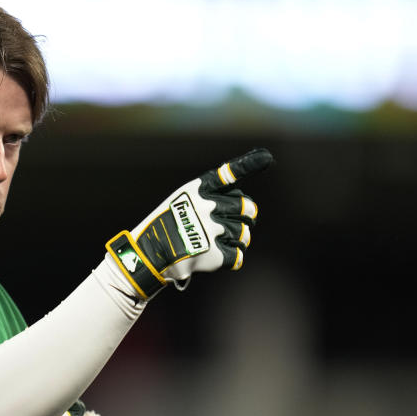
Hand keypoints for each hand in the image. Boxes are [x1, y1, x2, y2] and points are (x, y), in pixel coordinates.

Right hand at [106, 148, 273, 298]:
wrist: (148, 255)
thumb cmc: (165, 226)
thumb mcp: (180, 201)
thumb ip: (209, 198)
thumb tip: (245, 208)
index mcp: (197, 191)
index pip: (228, 175)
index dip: (249, 164)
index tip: (267, 157)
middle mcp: (207, 207)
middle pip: (247, 208)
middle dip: (247, 215)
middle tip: (243, 221)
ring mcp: (211, 231)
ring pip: (244, 234)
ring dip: (240, 239)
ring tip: (226, 241)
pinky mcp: (214, 255)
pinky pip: (237, 256)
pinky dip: (233, 258)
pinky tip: (222, 257)